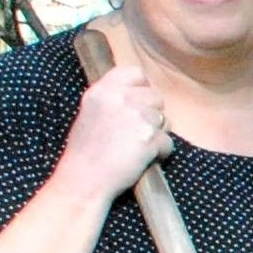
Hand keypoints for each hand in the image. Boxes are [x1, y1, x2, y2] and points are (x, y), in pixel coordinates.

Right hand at [60, 61, 170, 197]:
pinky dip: (160, 153)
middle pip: (156, 97)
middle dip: (152, 115)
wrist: (84, 179)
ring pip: (165, 120)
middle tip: (134, 133)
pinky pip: (168, 142)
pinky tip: (141, 160)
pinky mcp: (148, 137)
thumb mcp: (91, 113)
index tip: (136, 104)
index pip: (136, 73)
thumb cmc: (86, 151)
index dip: (142, 88)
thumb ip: (113, 100)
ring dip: (156, 136)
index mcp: (102, 90)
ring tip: (134, 149)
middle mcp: (119, 98)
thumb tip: (140, 94)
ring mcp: (136, 116)